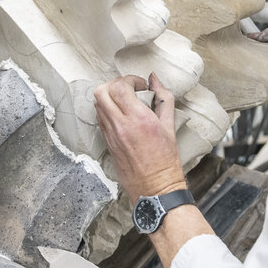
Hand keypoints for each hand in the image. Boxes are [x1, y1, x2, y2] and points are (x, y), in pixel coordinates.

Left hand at [94, 73, 185, 202]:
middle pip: (101, 92)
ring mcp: (111, 135)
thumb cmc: (165, 160)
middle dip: (115, 84)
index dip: (130, 79)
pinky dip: (108, 109)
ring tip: (125, 100)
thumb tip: (155, 80)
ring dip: (109, 96)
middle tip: (129, 88)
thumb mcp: (170, 126)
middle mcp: (120, 126)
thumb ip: (163, 98)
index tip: (141, 85)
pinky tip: (122, 114)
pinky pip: (100, 118)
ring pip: (97, 104)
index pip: (120, 87)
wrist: (154, 187)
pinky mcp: (107, 142)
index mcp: (138, 119)